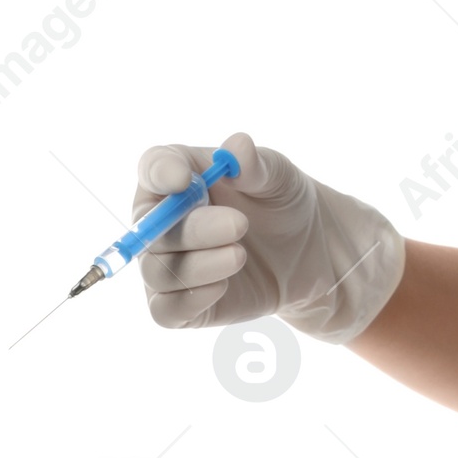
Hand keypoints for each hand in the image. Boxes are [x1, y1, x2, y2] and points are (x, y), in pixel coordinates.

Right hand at [135, 131, 404, 340]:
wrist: (305, 252)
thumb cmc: (281, 203)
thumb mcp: (278, 177)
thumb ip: (255, 164)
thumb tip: (237, 146)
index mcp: (178, 177)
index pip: (152, 168)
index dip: (160, 173)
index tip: (182, 178)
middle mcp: (162, 221)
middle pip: (151, 229)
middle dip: (193, 229)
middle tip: (239, 225)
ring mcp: (167, 264)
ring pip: (158, 272)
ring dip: (199, 266)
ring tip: (240, 255)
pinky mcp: (180, 305)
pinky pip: (165, 310)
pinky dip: (189, 301)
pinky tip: (223, 287)